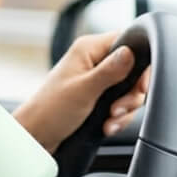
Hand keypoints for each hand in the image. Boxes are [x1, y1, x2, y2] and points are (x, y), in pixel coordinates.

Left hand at [13, 31, 148, 154]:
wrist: (36, 135)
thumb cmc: (50, 110)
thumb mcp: (84, 90)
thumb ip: (109, 71)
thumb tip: (130, 52)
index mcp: (87, 49)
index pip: (128, 41)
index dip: (140, 64)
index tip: (139, 86)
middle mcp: (92, 60)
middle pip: (133, 70)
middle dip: (131, 95)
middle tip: (117, 109)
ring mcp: (95, 79)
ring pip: (129, 91)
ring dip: (124, 110)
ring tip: (109, 121)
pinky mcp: (96, 96)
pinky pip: (120, 104)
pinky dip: (118, 117)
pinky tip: (107, 126)